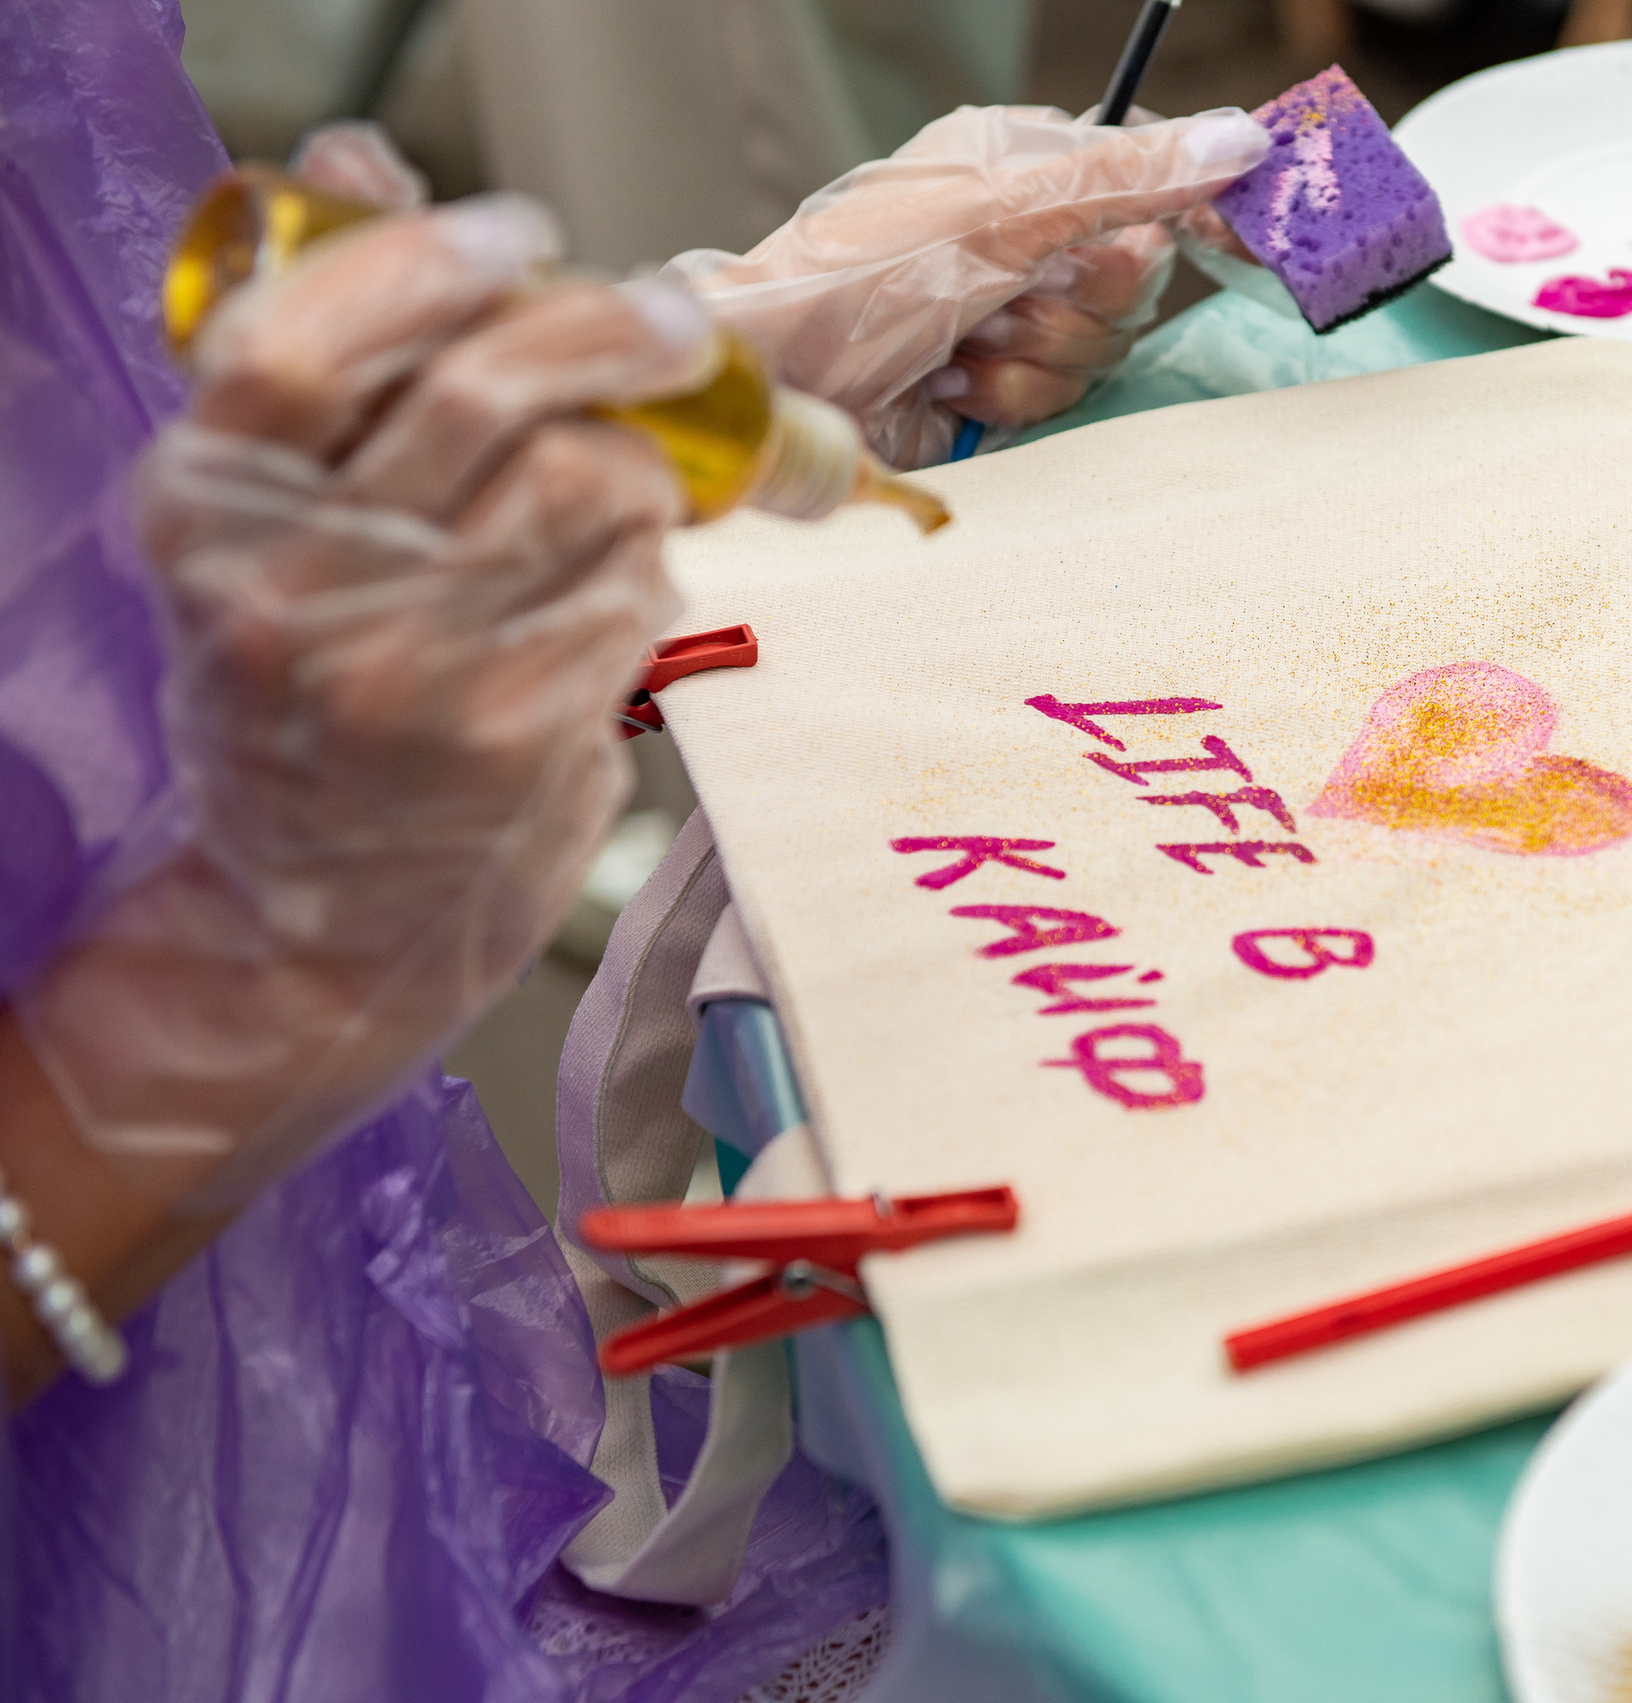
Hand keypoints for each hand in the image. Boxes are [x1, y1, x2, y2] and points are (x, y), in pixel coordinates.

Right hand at [16, 184, 713, 1206]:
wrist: (327, 917)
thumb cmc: (312, 695)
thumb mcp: (273, 524)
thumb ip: (324, 344)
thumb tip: (360, 165)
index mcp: (207, 507)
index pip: (306, 339)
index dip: (425, 261)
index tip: (520, 234)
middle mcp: (290, 585)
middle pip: (480, 391)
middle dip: (605, 330)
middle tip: (671, 327)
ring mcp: (404, 668)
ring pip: (581, 479)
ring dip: (638, 468)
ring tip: (623, 497)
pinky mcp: (511, 735)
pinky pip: (632, 587)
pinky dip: (650, 567)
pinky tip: (619, 592)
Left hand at [670, 104, 1268, 466]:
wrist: (785, 388)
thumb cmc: (863, 277)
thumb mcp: (1002, 209)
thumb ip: (1126, 175)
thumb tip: (1241, 138)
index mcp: (1022, 165)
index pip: (1145, 168)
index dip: (1186, 205)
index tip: (1217, 237)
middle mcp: (1026, 233)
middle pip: (1136, 272)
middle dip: (1078, 300)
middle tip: (1013, 294)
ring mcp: (1016, 311)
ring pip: (1102, 343)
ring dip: (1035, 354)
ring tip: (963, 342)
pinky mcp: (1004, 383)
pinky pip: (1063, 396)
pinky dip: (1010, 395)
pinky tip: (951, 381)